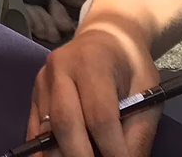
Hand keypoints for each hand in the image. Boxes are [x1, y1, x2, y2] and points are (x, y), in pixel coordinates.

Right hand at [30, 21, 163, 156]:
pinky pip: (34, 130)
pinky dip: (44, 151)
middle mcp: (60, 68)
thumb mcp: (148, 94)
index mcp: (93, 62)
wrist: (107, 36)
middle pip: (65, 123)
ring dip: (61, 154)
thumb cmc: (131, 66)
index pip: (100, 116)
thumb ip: (137, 133)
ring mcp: (42, 81)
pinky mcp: (33, 94)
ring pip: (46, 130)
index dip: (112, 150)